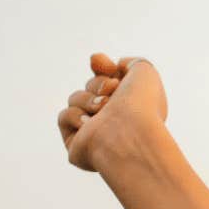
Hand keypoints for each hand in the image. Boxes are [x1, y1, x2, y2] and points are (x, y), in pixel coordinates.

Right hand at [59, 53, 168, 171]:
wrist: (130, 132)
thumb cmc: (142, 105)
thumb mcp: (144, 72)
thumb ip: (131, 63)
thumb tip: (115, 67)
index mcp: (132, 107)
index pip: (109, 80)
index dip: (103, 68)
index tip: (106, 66)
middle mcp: (115, 121)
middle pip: (90, 86)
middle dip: (97, 84)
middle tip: (111, 90)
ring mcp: (95, 133)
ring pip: (75, 99)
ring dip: (87, 99)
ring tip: (103, 108)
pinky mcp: (76, 145)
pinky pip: (64, 117)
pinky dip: (74, 116)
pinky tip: (88, 125)